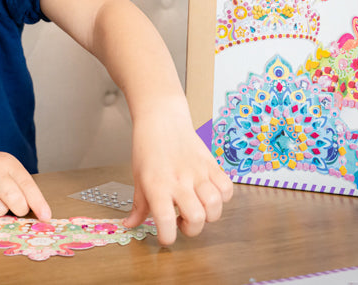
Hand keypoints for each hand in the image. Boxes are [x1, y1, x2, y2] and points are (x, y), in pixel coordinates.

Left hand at [122, 101, 232, 244]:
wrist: (162, 119)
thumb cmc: (148, 148)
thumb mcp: (138, 178)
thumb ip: (139, 206)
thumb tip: (130, 225)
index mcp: (157, 185)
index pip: (165, 221)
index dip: (167, 237)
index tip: (166, 237)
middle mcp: (179, 181)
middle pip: (196, 218)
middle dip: (191, 229)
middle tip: (182, 221)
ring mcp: (198, 172)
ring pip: (215, 206)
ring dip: (208, 215)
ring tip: (197, 207)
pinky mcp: (212, 165)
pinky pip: (227, 189)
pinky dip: (222, 198)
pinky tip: (209, 194)